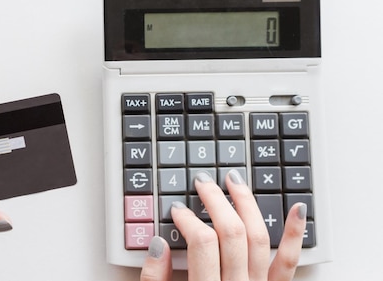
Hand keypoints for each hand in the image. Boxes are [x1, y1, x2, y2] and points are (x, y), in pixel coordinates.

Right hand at [140, 170, 306, 280]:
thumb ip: (154, 280)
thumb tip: (157, 245)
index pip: (201, 243)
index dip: (188, 219)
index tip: (177, 210)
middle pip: (231, 233)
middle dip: (215, 201)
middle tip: (203, 183)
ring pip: (259, 238)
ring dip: (247, 204)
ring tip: (234, 182)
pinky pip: (288, 262)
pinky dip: (295, 234)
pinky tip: (297, 210)